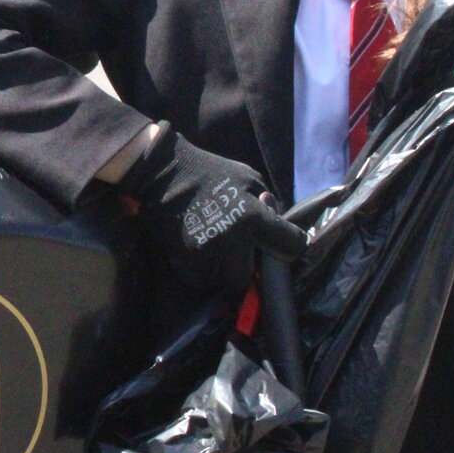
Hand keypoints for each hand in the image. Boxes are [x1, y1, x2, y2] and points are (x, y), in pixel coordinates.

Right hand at [117, 126, 304, 291]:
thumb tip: (277, 226)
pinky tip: (200, 248)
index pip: (292, 246)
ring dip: (225, 269)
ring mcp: (208, 257)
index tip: (280, 241)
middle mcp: (233, 244)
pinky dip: (204, 269)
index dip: (290, 244)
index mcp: (254, 220)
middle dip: (249, 265)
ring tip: (218, 248)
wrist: (161, 173)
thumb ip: (267, 205)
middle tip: (241, 249)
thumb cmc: (208, 171)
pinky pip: (203, 278)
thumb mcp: (248, 178)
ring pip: (226, 281)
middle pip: (252, 276)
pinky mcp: (186, 264)